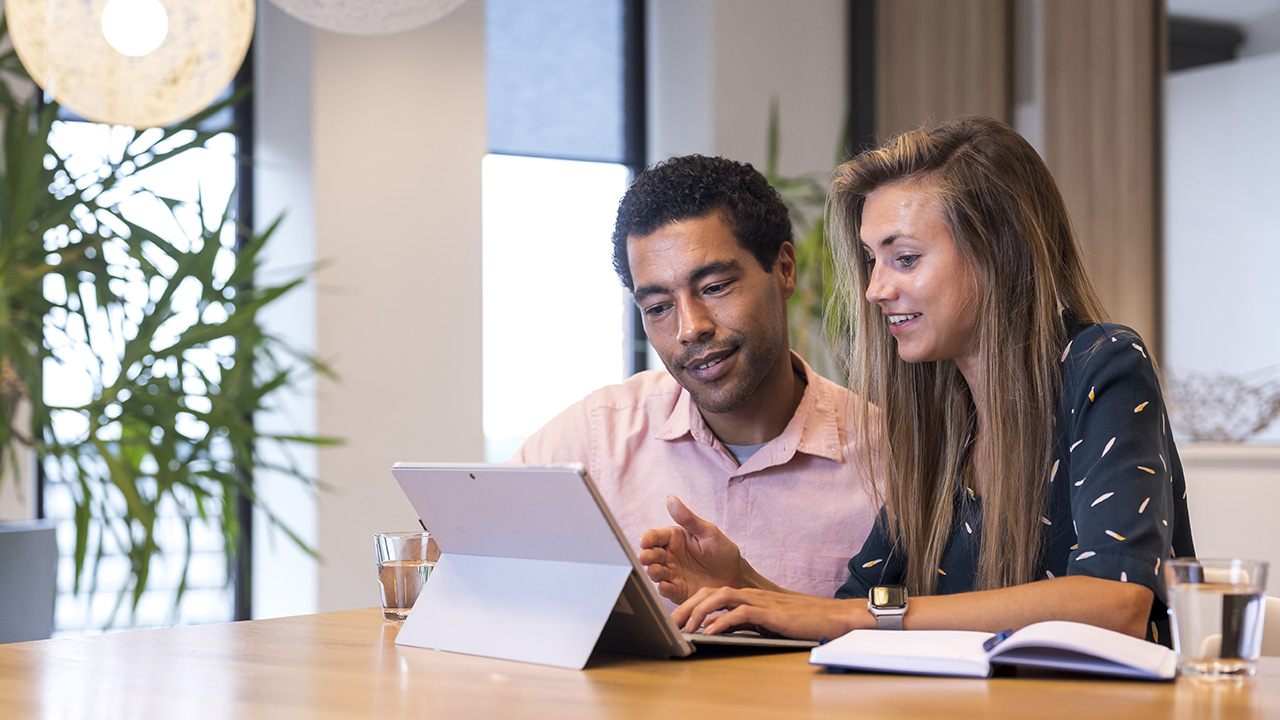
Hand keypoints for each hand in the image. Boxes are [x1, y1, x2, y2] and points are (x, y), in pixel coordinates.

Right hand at [637, 496, 748, 602]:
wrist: (736, 577)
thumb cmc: (723, 552)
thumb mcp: (708, 532)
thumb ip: (688, 518)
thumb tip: (671, 499)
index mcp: (674, 539)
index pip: (654, 536)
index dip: (648, 538)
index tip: (646, 541)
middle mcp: (669, 556)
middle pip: (651, 555)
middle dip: (646, 556)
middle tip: (647, 557)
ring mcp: (672, 574)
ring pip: (655, 572)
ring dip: (653, 572)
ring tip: (656, 570)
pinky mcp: (677, 590)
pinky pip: (667, 590)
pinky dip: (664, 589)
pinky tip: (665, 586)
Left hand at [672, 586, 862, 640]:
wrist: (831, 618)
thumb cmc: (799, 622)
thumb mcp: (763, 623)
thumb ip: (740, 624)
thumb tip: (716, 631)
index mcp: (747, 595)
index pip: (711, 594)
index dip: (690, 604)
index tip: (675, 620)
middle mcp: (750, 594)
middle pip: (710, 592)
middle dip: (688, 606)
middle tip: (672, 623)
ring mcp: (760, 601)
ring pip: (721, 596)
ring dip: (700, 611)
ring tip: (686, 627)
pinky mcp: (770, 612)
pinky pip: (740, 613)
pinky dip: (723, 621)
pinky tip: (711, 632)